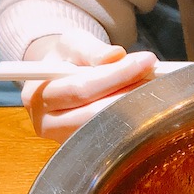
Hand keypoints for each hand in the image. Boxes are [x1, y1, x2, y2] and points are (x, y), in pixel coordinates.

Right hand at [19, 29, 158, 141]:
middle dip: (129, 92)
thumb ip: (92, 49)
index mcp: (37, 97)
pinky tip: (145, 100)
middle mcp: (47, 125)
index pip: (80, 89)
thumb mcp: (73, 44)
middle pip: (95, 114)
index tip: (146, 60)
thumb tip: (115, 55)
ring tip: (153, 85)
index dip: (116, 75)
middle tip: (156, 75)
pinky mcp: (86, 149)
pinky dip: (132, 118)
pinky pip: (114, 136)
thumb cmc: (66, 59)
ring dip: (134, 107)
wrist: (61, 78)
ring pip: (108, 128)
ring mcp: (66, 141)